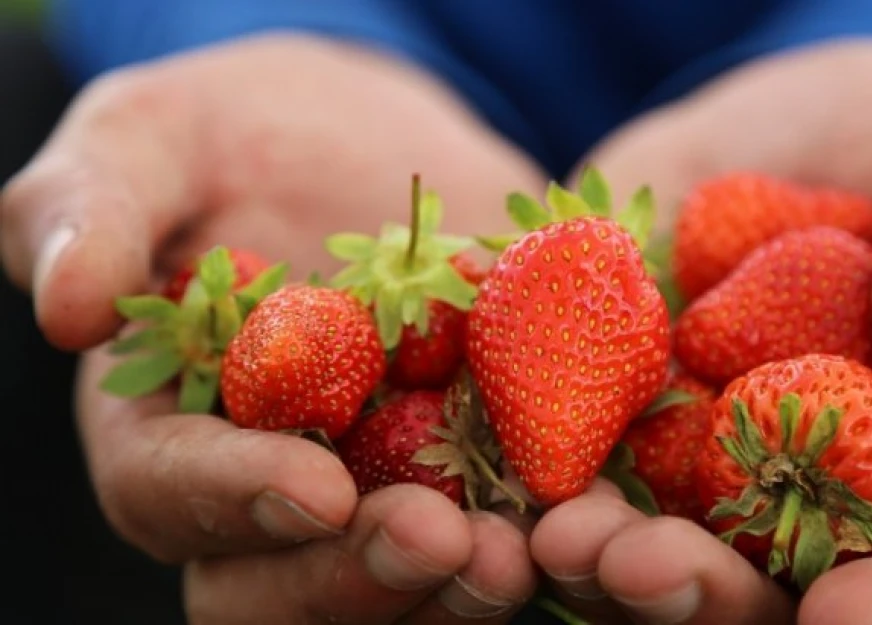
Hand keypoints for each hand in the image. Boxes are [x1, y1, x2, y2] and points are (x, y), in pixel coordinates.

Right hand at [2, 33, 546, 621]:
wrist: (375, 139)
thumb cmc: (242, 131)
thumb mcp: (156, 137)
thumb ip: (95, 206)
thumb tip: (63, 305)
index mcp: (169, 423)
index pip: (169, 490)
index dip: (231, 500)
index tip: (311, 489)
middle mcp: (269, 483)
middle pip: (282, 582)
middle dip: (356, 577)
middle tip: (435, 544)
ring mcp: (378, 487)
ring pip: (395, 585)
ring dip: (455, 590)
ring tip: (517, 556)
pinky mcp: (476, 465)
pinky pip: (504, 527)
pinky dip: (543, 534)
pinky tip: (588, 519)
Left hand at [548, 38, 871, 622]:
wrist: (767, 122)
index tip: (847, 622)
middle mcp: (793, 477)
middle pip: (763, 581)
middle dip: (705, 594)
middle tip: (643, 570)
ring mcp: (687, 449)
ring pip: (648, 544)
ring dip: (600, 561)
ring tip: (559, 536)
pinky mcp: (599, 398)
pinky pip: (557, 454)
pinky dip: (527, 474)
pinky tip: (498, 473)